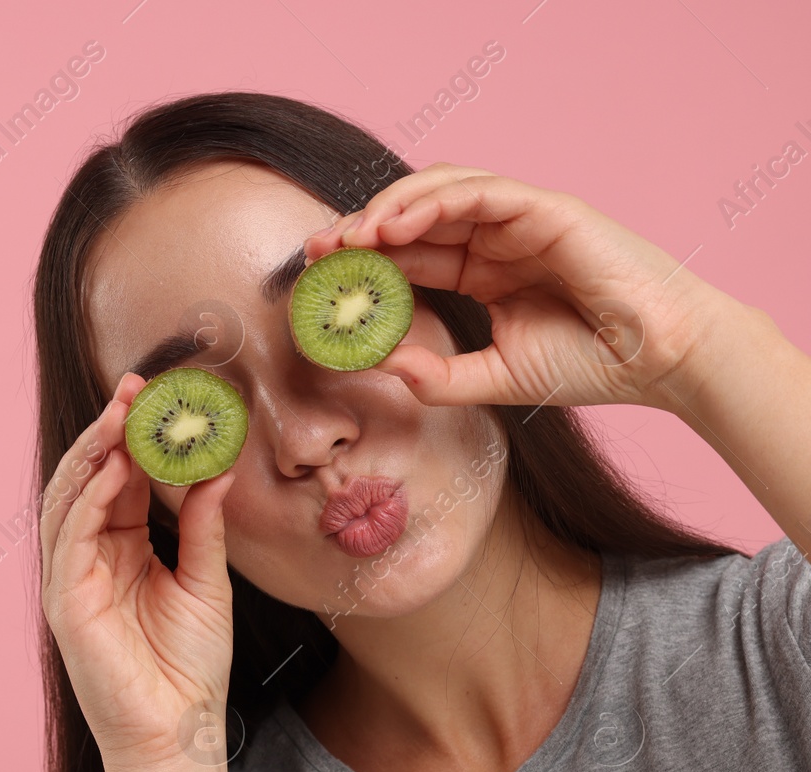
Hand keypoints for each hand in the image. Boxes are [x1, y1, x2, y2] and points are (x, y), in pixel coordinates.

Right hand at [39, 372, 236, 771]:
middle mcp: (88, 559)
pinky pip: (70, 537)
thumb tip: (214, 470)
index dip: (133, 438)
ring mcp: (72, 579)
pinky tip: (114, 468)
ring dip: (92, 453)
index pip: (118, 481)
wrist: (178, 734)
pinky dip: (89, 498)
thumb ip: (202, 526)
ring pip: (68, 499)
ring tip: (120, 414)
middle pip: (88, 480)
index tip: (157, 395)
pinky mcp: (66, 602)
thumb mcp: (206, 581)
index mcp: (120, 552)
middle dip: (107, 431)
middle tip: (133, 388)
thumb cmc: (189, 669)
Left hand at [302, 163, 751, 411]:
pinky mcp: (545, 209)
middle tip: (315, 252)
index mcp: (483, 271)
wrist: (660, 362)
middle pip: (413, 217)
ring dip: (387, 208)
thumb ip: (437, 377)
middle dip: (359, 229)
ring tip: (348, 237)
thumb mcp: (494, 378)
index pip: (408, 255)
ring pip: (439, 191)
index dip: (361, 261)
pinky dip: (432, 200)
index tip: (316, 277)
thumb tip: (380, 366)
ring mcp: (520, 219)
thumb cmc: (591, 366)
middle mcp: (495, 239)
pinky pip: (479, 191)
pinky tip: (394, 225)